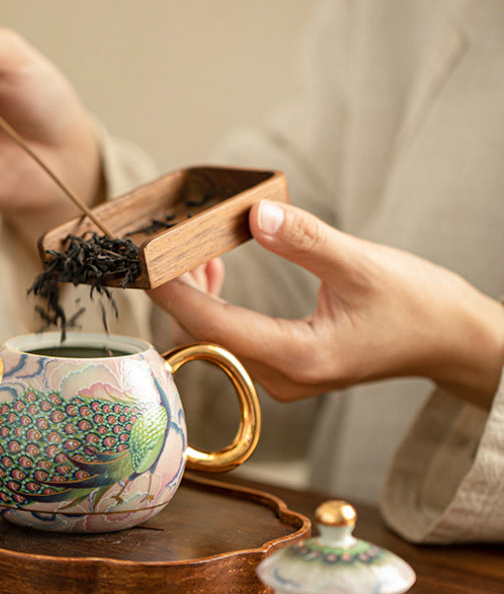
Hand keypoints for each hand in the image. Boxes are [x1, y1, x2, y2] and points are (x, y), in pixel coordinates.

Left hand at [149, 201, 503, 408]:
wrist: (448, 341)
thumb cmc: (416, 305)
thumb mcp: (362, 263)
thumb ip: (304, 240)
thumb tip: (255, 215)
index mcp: (298, 357)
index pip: (213, 328)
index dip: (174, 295)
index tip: (146, 264)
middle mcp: (281, 378)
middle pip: (203, 339)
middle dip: (178, 295)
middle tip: (168, 248)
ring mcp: (281, 378)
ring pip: (214, 342)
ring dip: (195, 300)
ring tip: (193, 253)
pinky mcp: (284, 368)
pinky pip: (232, 341)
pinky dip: (215, 309)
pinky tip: (213, 272)